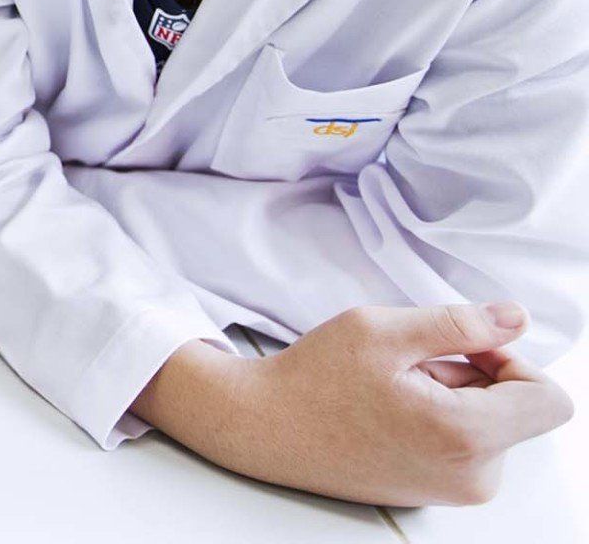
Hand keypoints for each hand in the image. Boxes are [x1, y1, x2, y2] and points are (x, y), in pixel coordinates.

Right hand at [138, 302, 574, 506]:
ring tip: (392, 389)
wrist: (263, 428)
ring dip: (454, 397)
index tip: (464, 348)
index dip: (512, 360)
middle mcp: (471, 477)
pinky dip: (440, 420)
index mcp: (465, 436)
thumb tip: (515, 319)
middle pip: (517, 410)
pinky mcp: (435, 492)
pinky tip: (389, 410)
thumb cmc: (313, 379)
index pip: (549, 398)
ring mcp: (454, 491)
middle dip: (473, 377)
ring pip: (490, 425)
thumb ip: (460, 323)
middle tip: (408, 366)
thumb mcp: (381, 330)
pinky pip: (466, 447)